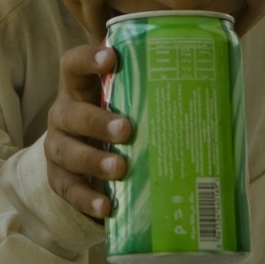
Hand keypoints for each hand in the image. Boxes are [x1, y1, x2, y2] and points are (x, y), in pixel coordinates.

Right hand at [45, 44, 132, 219]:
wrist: (88, 160)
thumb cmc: (118, 121)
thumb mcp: (126, 101)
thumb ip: (148, 86)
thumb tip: (207, 77)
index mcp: (78, 89)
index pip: (73, 65)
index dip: (87, 59)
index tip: (110, 58)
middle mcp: (63, 115)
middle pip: (70, 113)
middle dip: (97, 121)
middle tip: (126, 129)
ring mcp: (57, 148)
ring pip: (67, 152)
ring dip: (93, 161)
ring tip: (120, 168)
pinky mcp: (59, 179)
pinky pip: (68, 190)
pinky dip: (87, 198)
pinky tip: (106, 205)